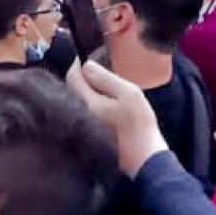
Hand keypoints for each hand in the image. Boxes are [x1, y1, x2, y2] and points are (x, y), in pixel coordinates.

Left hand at [69, 56, 168, 174]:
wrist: (143, 157)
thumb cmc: (139, 124)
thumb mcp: (128, 94)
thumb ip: (106, 79)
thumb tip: (86, 66)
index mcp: (87, 103)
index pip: (72, 77)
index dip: (78, 64)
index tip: (87, 57)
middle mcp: (79, 114)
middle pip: (72, 88)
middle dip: (81, 76)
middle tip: (98, 69)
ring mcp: (83, 125)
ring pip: (78, 99)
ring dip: (86, 89)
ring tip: (103, 84)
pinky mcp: (89, 133)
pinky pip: (83, 110)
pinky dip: (90, 102)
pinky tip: (104, 102)